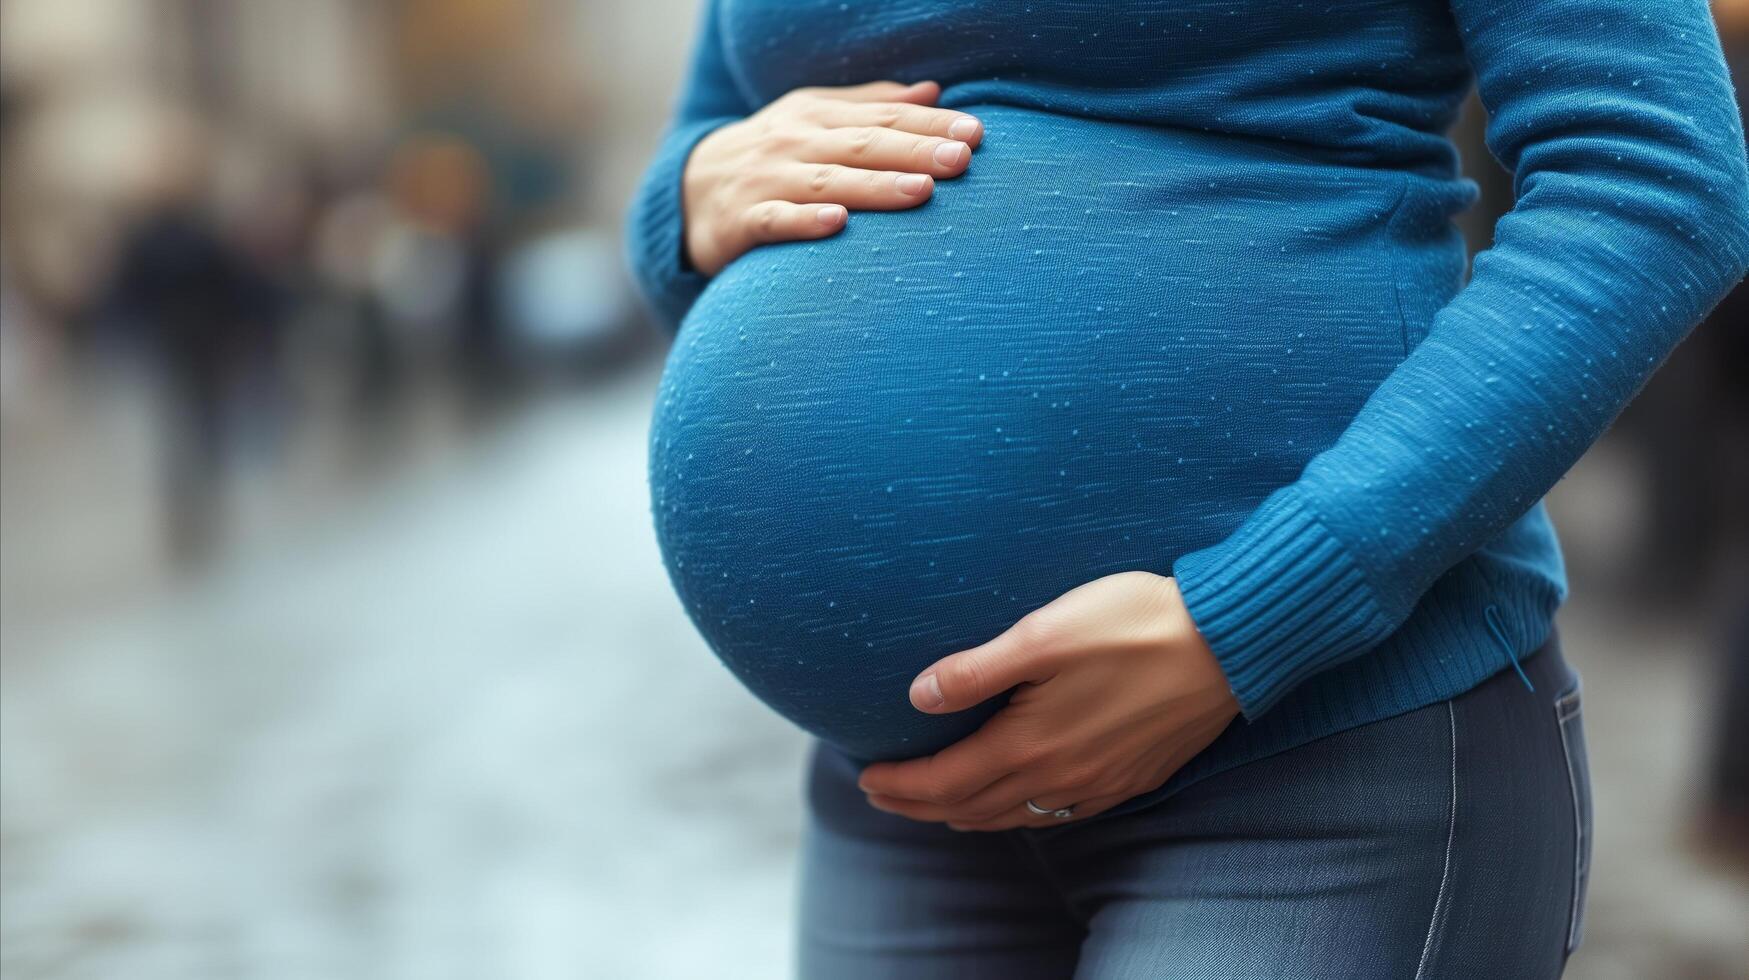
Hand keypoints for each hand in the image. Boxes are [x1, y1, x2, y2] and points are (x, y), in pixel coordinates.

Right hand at [680, 79, 982, 275]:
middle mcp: (794, 143)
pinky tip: (838, 224)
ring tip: (921, 190)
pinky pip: (776, 221)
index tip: (976, 133)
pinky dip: (805, 222)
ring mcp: (767, 181)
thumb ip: (871, 106)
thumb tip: (932, 92)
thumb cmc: (772, 155)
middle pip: (862, 145)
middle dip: (914, 150)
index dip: (930, 123)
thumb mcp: (815, 120)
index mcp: (818, 116)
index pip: (883, 117)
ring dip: (875, 186)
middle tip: (963, 159)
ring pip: (828, 183)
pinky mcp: (743, 222)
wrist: (690, 190)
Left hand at [857, 572, 1240, 829]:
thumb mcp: (1044, 633)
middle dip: (920, 805)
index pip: (945, 781)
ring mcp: (1100, 785)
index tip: (865, 777)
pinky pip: (1059, 816)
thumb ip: (977, 669)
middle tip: (882, 795)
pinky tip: (1016, 802)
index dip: (900, 784)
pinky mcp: (1132, 779)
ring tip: (935, 804)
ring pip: (1015, 818)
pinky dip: (1018, 815)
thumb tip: (918, 697)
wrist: (1227, 643)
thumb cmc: (1133, 623)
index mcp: (1031, 744)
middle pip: (971, 809)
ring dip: (964, 815)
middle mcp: (1062, 777)